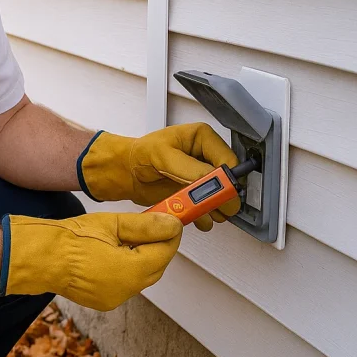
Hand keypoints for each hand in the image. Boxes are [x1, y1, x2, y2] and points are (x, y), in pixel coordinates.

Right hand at [0, 212, 181, 310]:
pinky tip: (112, 253)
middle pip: (155, 266)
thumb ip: (146, 225)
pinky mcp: (104, 301)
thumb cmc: (70, 238)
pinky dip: (125, 269)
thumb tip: (171, 224)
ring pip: (140, 276)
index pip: (165, 252)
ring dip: (140, 257)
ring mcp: (115, 298)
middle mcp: (127, 289)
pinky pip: (124, 284)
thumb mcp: (112, 223)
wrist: (41, 257)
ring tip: (126, 236)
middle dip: (157, 246)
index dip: (170, 234)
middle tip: (152, 224)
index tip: (172, 220)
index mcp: (132, 270)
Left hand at [77, 123, 240, 230]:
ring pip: (222, 201)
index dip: (226, 180)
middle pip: (230, 183)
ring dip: (211, 210)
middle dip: (220, 198)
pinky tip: (189, 214)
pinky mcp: (197, 195)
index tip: (215, 193)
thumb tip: (214, 181)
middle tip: (205, 205)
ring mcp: (203, 178)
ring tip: (192, 208)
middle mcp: (206, 158)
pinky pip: (209, 212)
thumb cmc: (140, 155)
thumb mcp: (164, 156)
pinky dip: (201, 218)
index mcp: (203, 139)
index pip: (228, 161)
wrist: (126, 172)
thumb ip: (191, 170)